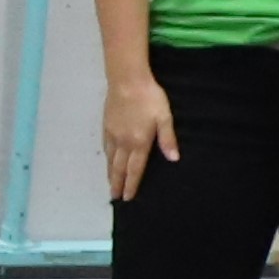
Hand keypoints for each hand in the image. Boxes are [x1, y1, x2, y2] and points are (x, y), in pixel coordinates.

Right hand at [99, 71, 178, 204]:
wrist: (127, 80)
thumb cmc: (149, 97)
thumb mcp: (164, 117)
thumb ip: (167, 139)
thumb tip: (173, 159)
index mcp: (139, 142)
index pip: (135, 169)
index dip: (132, 184)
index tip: (128, 197)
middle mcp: (124, 142)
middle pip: (119, 168)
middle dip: (117, 183)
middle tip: (114, 197)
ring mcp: (112, 134)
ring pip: (110, 159)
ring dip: (110, 173)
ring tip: (110, 183)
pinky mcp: (106, 125)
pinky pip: (105, 147)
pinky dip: (106, 157)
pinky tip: (107, 159)